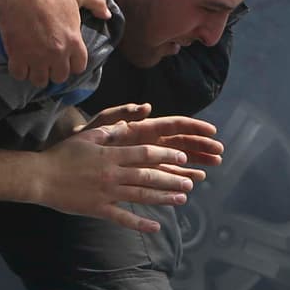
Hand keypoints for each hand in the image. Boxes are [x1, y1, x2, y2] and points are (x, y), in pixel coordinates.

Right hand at [0, 0, 109, 86]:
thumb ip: (97, 3)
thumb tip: (107, 14)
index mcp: (73, 41)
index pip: (79, 67)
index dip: (73, 63)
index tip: (66, 57)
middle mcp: (57, 53)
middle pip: (60, 77)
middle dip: (55, 71)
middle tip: (48, 61)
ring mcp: (36, 57)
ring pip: (40, 81)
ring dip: (37, 74)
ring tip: (34, 65)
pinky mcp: (17, 56)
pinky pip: (19, 75)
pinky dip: (19, 71)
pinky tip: (20, 62)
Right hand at [28, 124, 197, 232]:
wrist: (39, 177)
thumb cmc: (61, 155)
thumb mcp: (85, 138)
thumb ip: (108, 133)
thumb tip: (126, 127)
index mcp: (110, 155)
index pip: (144, 154)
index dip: (165, 156)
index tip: (181, 158)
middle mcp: (112, 174)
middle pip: (148, 176)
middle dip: (171, 179)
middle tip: (190, 182)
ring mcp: (106, 193)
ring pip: (141, 196)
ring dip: (163, 198)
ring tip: (182, 199)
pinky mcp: (98, 209)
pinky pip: (123, 218)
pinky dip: (140, 224)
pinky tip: (155, 227)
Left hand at [80, 104, 224, 182]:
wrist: (70, 156)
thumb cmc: (85, 137)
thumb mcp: (101, 124)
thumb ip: (121, 115)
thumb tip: (146, 107)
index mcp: (141, 128)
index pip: (173, 125)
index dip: (193, 127)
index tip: (212, 131)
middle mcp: (148, 143)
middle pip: (181, 143)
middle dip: (200, 147)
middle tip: (219, 153)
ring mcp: (146, 159)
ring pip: (176, 160)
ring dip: (195, 163)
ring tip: (212, 167)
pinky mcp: (141, 173)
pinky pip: (164, 176)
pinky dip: (178, 178)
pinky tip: (193, 182)